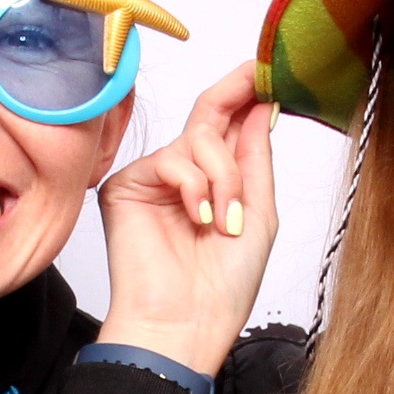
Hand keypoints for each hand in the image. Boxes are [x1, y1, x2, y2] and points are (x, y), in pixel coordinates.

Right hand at [95, 61, 279, 378]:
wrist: (186, 323)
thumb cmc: (223, 287)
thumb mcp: (258, 214)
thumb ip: (256, 157)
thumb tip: (259, 105)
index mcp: (217, 182)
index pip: (228, 125)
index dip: (245, 95)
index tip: (267, 70)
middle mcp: (185, 176)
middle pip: (209, 117)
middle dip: (236, 98)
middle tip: (257, 81)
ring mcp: (155, 180)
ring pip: (197, 140)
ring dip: (223, 176)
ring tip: (224, 220)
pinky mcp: (126, 187)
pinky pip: (170, 159)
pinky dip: (193, 185)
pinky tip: (197, 217)